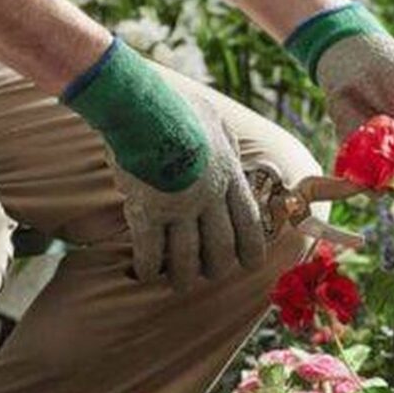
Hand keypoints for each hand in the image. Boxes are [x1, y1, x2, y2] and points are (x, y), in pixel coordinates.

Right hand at [110, 95, 266, 291]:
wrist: (141, 107)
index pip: (249, 222)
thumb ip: (225, 143)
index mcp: (228, 175)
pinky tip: (146, 275)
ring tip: (180, 285)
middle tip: (211, 274)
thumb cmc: (176, 107)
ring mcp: (178, 207)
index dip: (251, 248)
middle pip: (221, 246)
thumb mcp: (214, 121)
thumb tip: (233, 153)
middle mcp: (208, 197)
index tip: (250, 264)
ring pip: (188, 257)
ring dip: (185, 276)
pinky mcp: (148, 211)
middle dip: (218, 267)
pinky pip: (151, 251)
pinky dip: (149, 267)